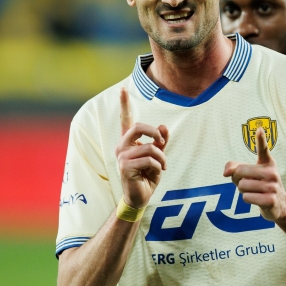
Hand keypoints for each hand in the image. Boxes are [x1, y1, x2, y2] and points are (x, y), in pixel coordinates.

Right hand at [115, 88, 168, 208]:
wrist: (140, 197)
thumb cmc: (147, 175)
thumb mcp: (158, 156)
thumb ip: (160, 141)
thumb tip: (163, 126)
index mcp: (129, 142)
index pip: (125, 120)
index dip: (124, 104)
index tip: (123, 89)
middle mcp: (122, 146)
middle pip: (138, 127)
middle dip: (154, 133)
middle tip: (162, 142)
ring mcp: (122, 156)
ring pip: (149, 147)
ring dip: (161, 157)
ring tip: (162, 166)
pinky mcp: (125, 167)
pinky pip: (149, 159)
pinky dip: (158, 165)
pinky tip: (156, 172)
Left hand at [224, 127, 285, 221]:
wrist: (278, 205)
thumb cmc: (259, 185)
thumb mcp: (247, 174)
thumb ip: (233, 167)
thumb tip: (226, 172)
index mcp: (267, 163)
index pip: (263, 149)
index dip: (261, 139)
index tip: (259, 129)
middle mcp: (272, 172)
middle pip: (240, 171)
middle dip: (238, 179)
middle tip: (249, 183)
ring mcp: (273, 186)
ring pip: (242, 186)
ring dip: (243, 191)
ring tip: (254, 191)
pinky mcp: (271, 200)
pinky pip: (246, 197)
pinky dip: (247, 199)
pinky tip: (257, 199)